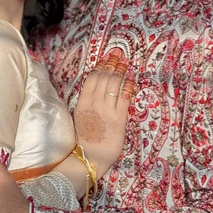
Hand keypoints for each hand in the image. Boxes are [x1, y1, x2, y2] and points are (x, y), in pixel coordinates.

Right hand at [74, 50, 134, 176]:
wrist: (89, 158)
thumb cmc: (85, 139)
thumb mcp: (80, 116)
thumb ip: (87, 102)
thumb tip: (95, 87)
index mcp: (82, 102)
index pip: (92, 78)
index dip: (101, 65)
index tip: (107, 58)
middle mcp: (94, 103)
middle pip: (105, 77)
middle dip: (113, 63)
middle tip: (118, 54)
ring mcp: (107, 110)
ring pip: (115, 83)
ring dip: (121, 70)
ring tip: (125, 62)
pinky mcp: (119, 118)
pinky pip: (125, 96)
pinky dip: (129, 83)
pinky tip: (132, 76)